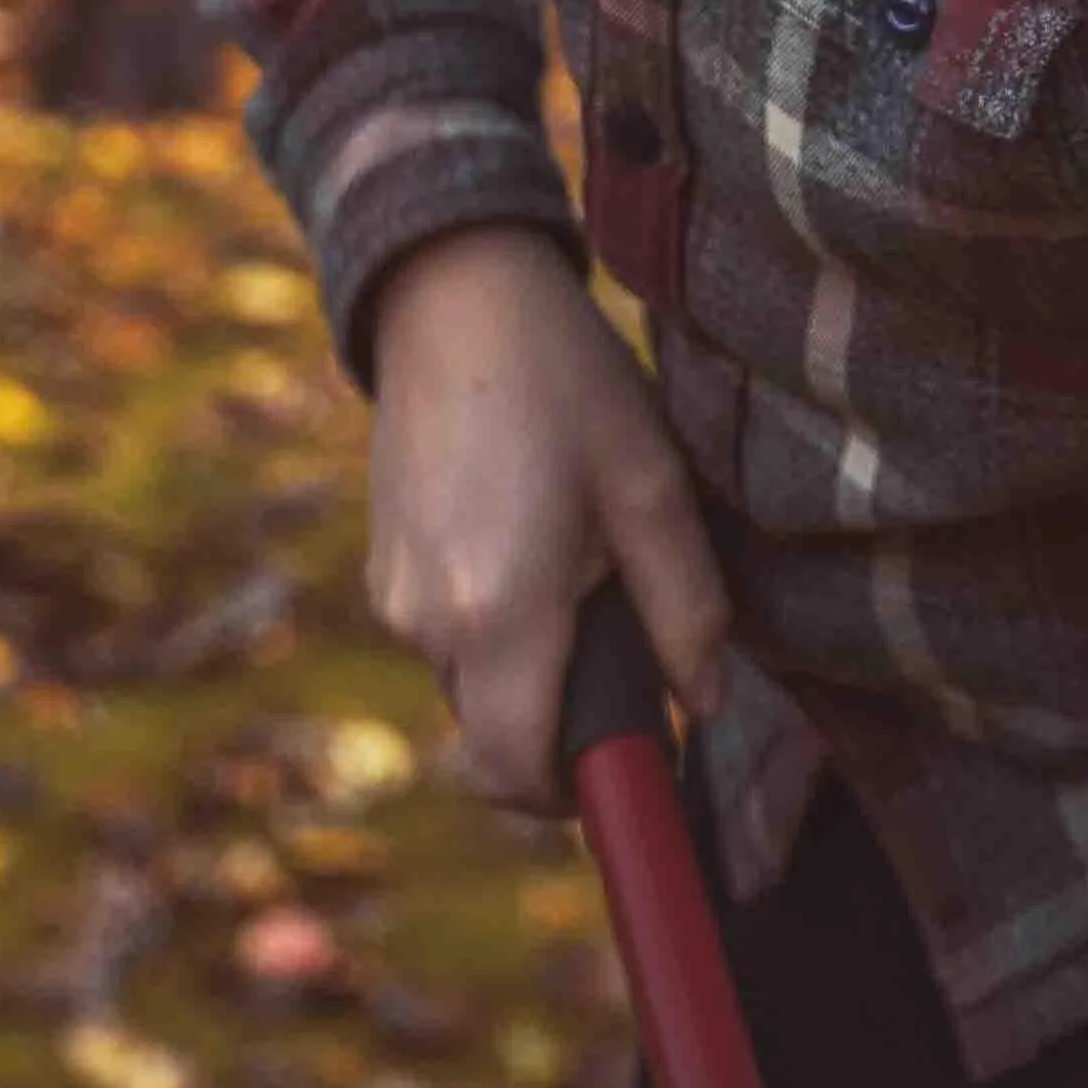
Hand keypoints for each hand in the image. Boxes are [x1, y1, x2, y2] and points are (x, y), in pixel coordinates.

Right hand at [363, 225, 729, 812]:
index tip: (637, 758)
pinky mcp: (380, 566)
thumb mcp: (651, 484)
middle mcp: (426, 624)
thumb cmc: (564, 380)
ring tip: (574, 551)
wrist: (452, 292)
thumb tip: (707, 703)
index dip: (581, 796)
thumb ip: (688, 607)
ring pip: (473, 684)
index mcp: (498, 616)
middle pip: (498, 736)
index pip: (521, 777)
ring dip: (528, 659)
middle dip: (563, 717)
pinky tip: (526, 526)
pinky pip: (445, 632)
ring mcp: (392, 596)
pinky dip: (492, 617)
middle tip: (622, 626)